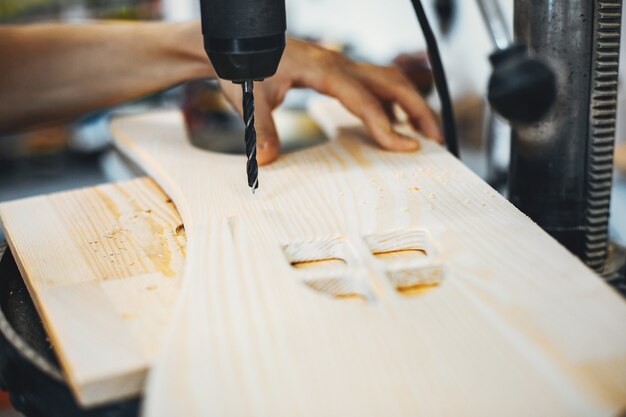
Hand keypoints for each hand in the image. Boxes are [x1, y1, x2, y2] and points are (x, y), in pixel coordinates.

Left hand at [218, 38, 442, 164]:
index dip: (386, 126)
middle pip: (391, 81)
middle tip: (434, 138)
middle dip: (417, 108)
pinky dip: (389, 101)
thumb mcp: (250, 98)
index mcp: (323, 69)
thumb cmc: (244, 64)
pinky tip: (391, 121)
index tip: (406, 147)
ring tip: (423, 131)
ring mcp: (340, 65)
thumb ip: (261, 130)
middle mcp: (338, 63)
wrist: (237, 42)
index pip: (365, 100)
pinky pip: (372, 83)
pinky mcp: (337, 70)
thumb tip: (268, 160)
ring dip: (409, 103)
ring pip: (386, 79)